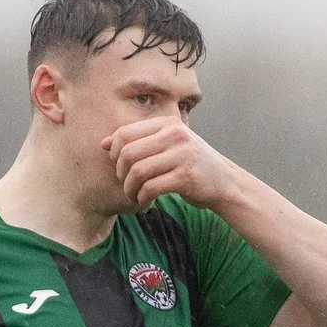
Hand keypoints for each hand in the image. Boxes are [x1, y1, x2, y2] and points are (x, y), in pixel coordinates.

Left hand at [103, 117, 241, 210]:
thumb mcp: (166, 146)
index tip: (121, 167)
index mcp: (167, 124)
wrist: (223, 182)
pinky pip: (150, 188)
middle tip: (127, 185)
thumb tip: (103, 143)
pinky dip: (142, 198)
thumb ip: (138, 142)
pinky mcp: (185, 177)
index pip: (125, 133)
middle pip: (128, 153)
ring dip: (130, 189)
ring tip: (134, 196)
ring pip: (137, 171)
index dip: (114, 153)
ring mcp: (181, 155)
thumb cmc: (189, 164)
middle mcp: (175, 135)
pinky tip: (146, 202)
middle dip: (120, 174)